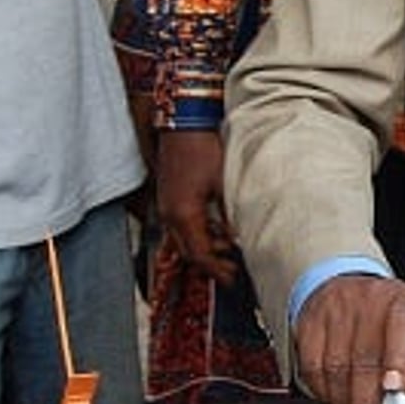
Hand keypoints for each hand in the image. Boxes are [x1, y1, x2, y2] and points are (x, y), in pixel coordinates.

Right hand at [156, 130, 236, 283]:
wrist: (184, 124)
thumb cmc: (206, 151)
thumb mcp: (223, 185)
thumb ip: (229, 216)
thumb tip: (238, 238)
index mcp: (183, 214)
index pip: (198, 253)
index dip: (215, 269)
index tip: (231, 279)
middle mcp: (169, 214)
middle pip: (187, 251)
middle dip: (210, 264)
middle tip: (232, 271)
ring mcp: (166, 206)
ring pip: (183, 239)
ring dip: (205, 248)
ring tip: (229, 250)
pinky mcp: (168, 197)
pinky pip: (181, 225)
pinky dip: (198, 233)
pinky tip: (217, 230)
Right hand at [294, 275, 404, 403]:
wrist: (350, 284)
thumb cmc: (386, 314)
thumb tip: (399, 403)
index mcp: (401, 301)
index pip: (400, 327)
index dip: (397, 360)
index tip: (394, 389)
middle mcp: (368, 301)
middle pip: (364, 357)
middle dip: (365, 402)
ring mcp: (336, 310)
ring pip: (335, 366)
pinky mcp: (309, 322)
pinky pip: (312, 366)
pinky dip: (322, 392)